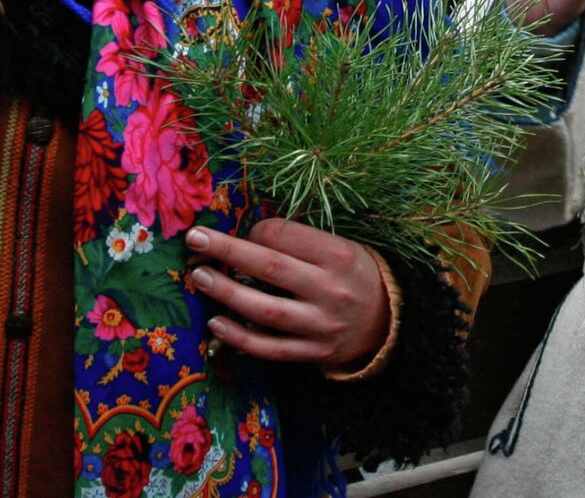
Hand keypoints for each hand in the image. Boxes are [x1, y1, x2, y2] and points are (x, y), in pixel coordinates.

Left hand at [185, 220, 389, 367]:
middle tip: (195, 239)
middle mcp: (330, 290)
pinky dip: (240, 337)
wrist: (389, 322)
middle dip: (227, 251)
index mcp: (339, 256)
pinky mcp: (312, 352)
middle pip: (270, 267)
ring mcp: (320, 325)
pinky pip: (270, 347)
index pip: (285, 236)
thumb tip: (248, 236)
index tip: (245, 231)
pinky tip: (216, 323)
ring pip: (265, 310)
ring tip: (200, 277)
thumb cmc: (355, 276)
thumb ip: (301, 244)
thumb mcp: (342, 248)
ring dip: (227, 293)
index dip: (256, 230)